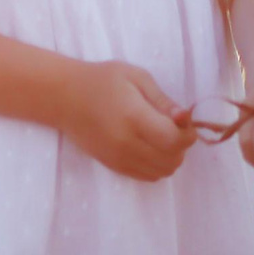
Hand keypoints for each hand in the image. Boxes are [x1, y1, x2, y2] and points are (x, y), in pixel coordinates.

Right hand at [54, 60, 191, 182]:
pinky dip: (157, 165)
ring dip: (171, 157)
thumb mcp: (136, 77)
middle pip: (172, 159)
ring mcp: (120, 158)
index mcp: (134, 117)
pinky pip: (148, 177)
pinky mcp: (114, 166)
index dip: (188, 133)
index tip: (183, 120)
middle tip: (173, 126)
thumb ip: (162, 100)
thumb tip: (185, 118)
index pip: (174, 140)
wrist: (65, 98)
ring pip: (163, 171)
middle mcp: (127, 143)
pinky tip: (149, 147)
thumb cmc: (102, 80)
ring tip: (161, 137)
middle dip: (181, 145)